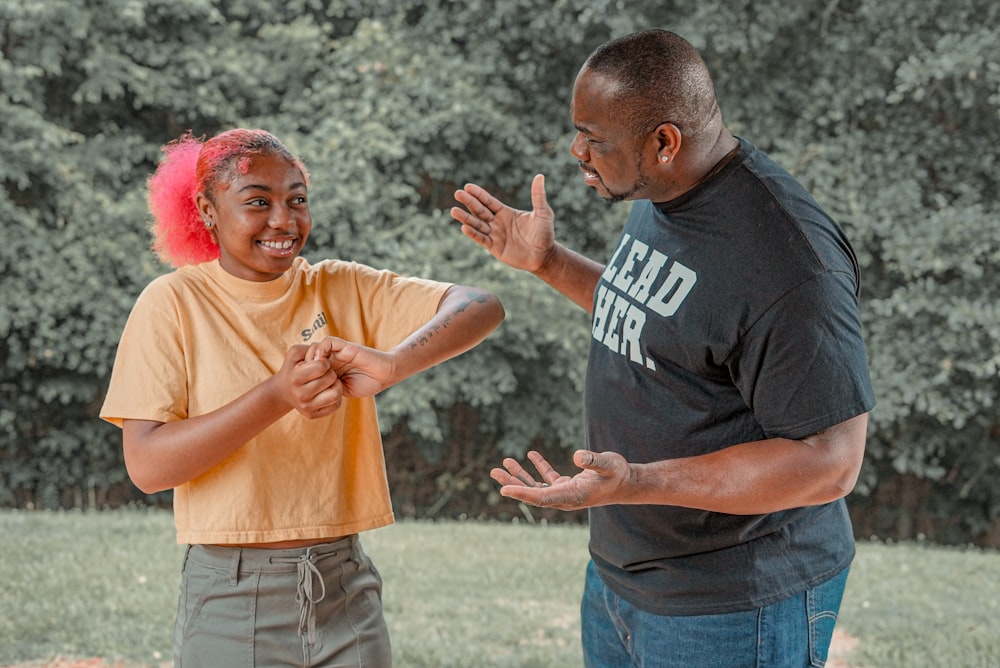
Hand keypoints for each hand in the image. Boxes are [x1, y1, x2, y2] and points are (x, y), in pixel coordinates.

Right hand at [274, 344, 342, 418]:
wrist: (283, 391)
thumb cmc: (293, 368)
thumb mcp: (296, 353)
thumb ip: (311, 348)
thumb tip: (324, 353)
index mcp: (295, 378)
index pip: (322, 367)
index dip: (325, 362)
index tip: (321, 363)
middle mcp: (300, 395)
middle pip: (330, 379)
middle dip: (331, 372)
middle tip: (324, 373)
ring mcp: (306, 407)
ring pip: (335, 394)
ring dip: (335, 385)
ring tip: (328, 383)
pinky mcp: (312, 415)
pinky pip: (336, 405)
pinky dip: (335, 397)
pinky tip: (327, 392)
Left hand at [307, 336, 393, 398]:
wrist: (384, 375)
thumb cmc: (368, 383)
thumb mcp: (344, 390)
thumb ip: (329, 388)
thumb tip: (313, 392)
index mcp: (331, 369)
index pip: (310, 368)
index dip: (304, 374)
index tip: (302, 384)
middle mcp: (332, 359)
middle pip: (309, 356)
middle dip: (303, 366)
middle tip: (302, 376)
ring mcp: (338, 352)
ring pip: (315, 347)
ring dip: (310, 358)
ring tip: (310, 369)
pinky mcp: (345, 346)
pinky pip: (328, 342)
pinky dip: (321, 349)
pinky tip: (320, 361)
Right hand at [450, 174, 554, 272]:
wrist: (544, 256)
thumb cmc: (544, 233)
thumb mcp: (543, 213)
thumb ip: (538, 196)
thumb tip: (540, 176)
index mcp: (506, 212)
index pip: (489, 201)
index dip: (479, 194)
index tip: (467, 187)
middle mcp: (497, 222)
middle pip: (479, 210)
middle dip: (469, 202)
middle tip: (457, 193)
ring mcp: (495, 235)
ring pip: (477, 224)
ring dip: (466, 218)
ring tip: (454, 210)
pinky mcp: (494, 248)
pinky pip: (481, 239)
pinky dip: (473, 234)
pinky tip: (464, 227)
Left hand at [490, 449, 633, 510]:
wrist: (627, 483)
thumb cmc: (619, 474)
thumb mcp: (609, 464)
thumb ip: (594, 461)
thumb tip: (578, 455)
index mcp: (572, 497)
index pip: (542, 497)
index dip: (522, 494)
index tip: (503, 490)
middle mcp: (565, 498)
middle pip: (533, 494)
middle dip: (512, 484)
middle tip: (493, 473)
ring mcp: (565, 492)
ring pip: (536, 487)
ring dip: (519, 476)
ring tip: (502, 464)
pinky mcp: (567, 485)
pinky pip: (547, 478)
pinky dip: (537, 468)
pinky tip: (530, 455)